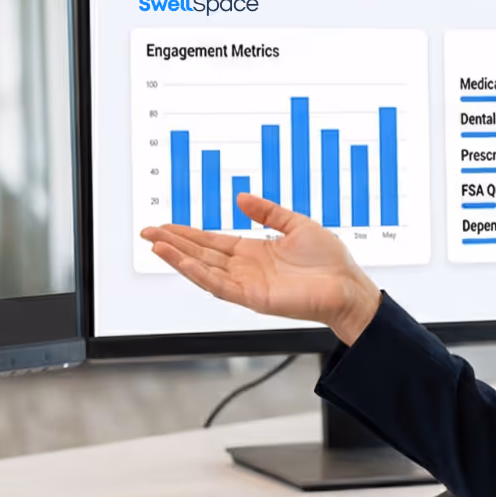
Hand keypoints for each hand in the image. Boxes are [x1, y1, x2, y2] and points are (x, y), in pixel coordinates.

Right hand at [141, 192, 381, 343]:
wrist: (348, 287)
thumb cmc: (329, 261)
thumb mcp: (295, 224)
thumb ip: (267, 211)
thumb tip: (240, 198)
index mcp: (253, 252)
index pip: (212, 241)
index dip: (187, 233)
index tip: (165, 225)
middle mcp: (245, 269)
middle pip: (200, 253)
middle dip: (173, 242)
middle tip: (147, 232)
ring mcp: (247, 284)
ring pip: (203, 269)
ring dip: (177, 257)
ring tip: (155, 244)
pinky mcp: (253, 298)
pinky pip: (218, 285)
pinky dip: (197, 273)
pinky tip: (180, 261)